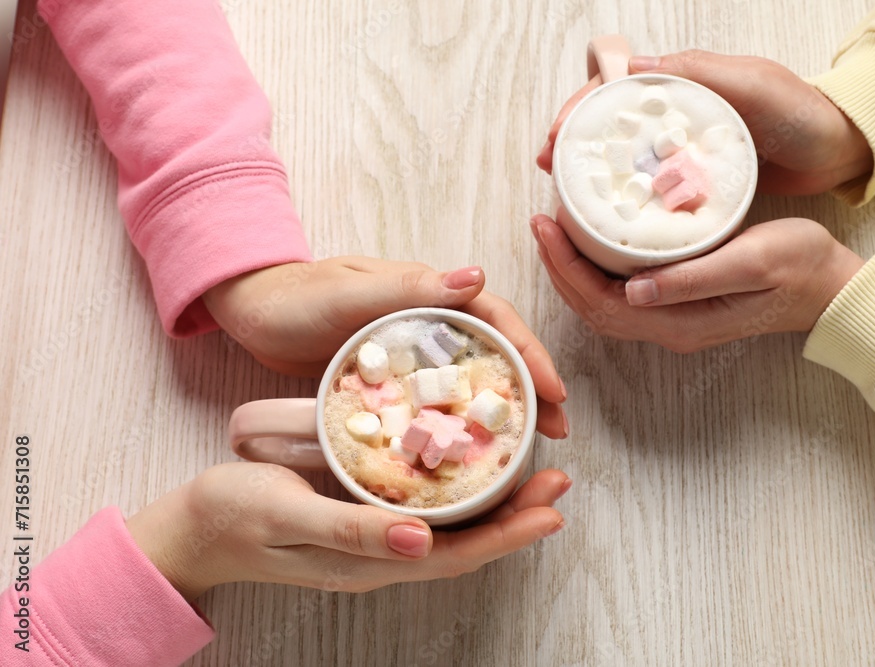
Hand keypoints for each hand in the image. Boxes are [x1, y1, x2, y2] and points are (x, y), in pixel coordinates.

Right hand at [126, 462, 569, 600]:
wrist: (195, 528)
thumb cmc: (234, 514)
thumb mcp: (286, 512)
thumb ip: (349, 529)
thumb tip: (419, 541)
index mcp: (369, 560)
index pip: (456, 554)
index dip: (507, 533)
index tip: (551, 507)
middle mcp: (383, 555)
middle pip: (465, 541)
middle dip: (517, 515)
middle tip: (559, 478)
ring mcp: (375, 539)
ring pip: (451, 527)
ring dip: (496, 502)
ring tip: (534, 471)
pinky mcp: (363, 518)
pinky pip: (425, 508)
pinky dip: (459, 490)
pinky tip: (472, 466)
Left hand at [203, 257, 567, 437]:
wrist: (250, 310)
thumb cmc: (294, 296)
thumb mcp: (348, 293)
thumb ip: (408, 289)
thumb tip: (476, 277)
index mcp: (426, 293)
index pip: (495, 320)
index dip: (529, 353)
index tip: (554, 391)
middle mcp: (428, 320)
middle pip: (495, 352)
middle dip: (531, 388)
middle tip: (557, 431)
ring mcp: (412, 351)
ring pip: (472, 379)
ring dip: (503, 409)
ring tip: (530, 446)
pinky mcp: (394, 378)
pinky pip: (438, 400)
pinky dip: (461, 422)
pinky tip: (471, 451)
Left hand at [531, 210, 863, 351]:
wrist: (832, 289)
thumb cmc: (800, 267)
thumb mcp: (752, 262)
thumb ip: (692, 280)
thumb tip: (633, 290)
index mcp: (678, 322)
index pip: (601, 301)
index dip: (567, 266)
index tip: (548, 224)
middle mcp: (667, 329)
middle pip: (591, 306)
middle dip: (559, 266)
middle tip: (541, 220)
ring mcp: (672, 321)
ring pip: (603, 303)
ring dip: (574, 269)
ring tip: (556, 228)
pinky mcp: (679, 307)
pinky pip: (621, 294)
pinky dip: (597, 270)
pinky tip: (592, 242)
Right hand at [536, 51, 873, 195]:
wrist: (838, 148)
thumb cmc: (800, 111)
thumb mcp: (752, 83)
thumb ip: (699, 73)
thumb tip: (633, 69)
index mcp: (681, 84)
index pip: (612, 89)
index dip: (579, 112)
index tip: (556, 139)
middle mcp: (675, 113)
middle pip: (608, 125)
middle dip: (573, 144)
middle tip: (550, 171)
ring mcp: (682, 147)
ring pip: (623, 157)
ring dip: (591, 173)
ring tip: (566, 197)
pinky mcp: (693, 179)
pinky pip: (648, 185)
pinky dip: (624, 196)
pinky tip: (608, 214)